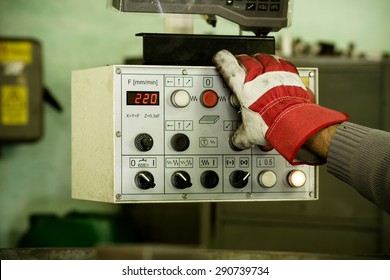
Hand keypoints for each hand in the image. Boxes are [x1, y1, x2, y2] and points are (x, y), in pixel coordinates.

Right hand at [213, 50, 348, 164]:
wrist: (294, 121)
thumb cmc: (271, 123)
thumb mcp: (250, 133)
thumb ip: (241, 136)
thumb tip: (238, 140)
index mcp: (244, 88)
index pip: (228, 66)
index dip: (222, 60)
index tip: (219, 57)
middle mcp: (260, 77)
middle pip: (246, 59)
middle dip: (241, 60)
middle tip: (239, 62)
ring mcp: (276, 74)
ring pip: (265, 57)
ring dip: (260, 58)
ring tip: (258, 61)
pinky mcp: (291, 76)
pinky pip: (284, 63)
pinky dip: (279, 62)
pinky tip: (279, 65)